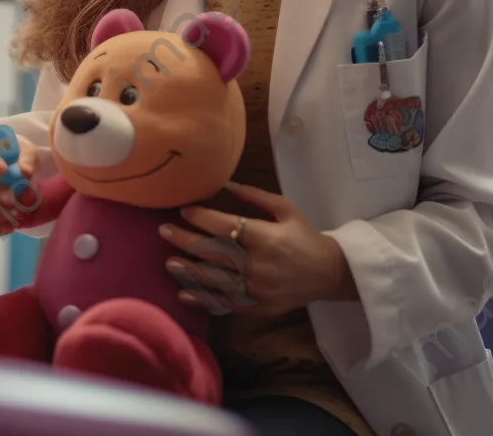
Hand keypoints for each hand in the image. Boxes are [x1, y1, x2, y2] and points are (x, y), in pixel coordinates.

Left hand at [160, 182, 358, 318]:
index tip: (183, 209)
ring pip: (216, 281)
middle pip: (215, 253)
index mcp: (265, 238)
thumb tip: (224, 184)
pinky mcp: (258, 308)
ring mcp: (257, 290)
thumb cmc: (305, 235)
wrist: (330, 274)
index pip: (225, 227)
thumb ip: (254, 197)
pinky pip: (226, 304)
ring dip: (190, 271)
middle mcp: (259, 265)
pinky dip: (203, 300)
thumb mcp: (285, 209)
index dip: (202, 218)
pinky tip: (184, 294)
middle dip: (186, 241)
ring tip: (169, 262)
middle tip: (163, 230)